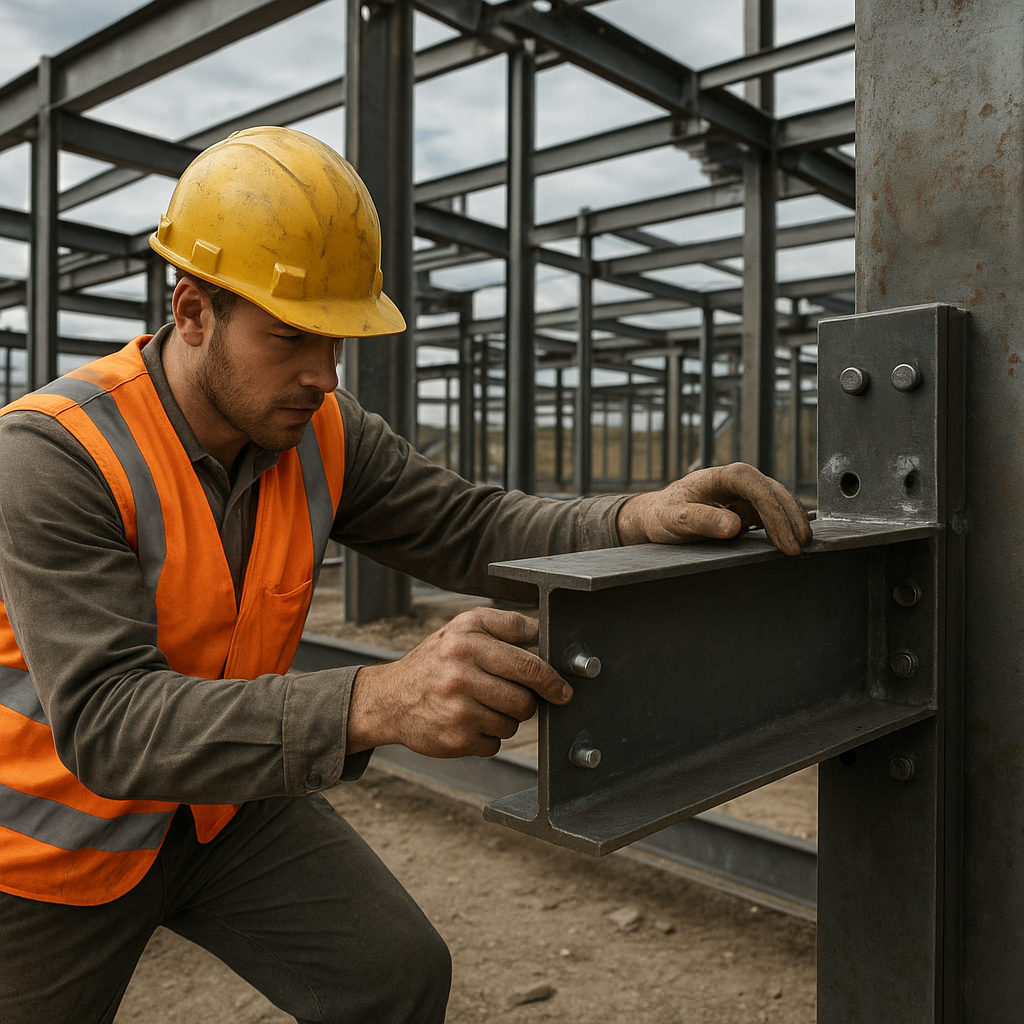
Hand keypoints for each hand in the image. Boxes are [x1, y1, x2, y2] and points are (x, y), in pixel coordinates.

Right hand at [347, 607, 571, 757]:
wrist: (389, 698)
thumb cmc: (436, 660)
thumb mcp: (464, 627)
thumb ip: (507, 625)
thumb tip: (549, 633)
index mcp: (467, 640)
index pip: (527, 663)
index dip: (551, 679)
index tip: (563, 689)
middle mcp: (460, 672)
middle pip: (525, 698)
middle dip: (525, 700)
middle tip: (510, 695)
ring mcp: (457, 708)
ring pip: (513, 723)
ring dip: (505, 718)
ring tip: (480, 705)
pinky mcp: (455, 739)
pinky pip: (496, 743)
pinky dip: (488, 737)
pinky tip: (468, 722)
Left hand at [616, 462, 811, 555]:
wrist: (657, 515)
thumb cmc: (663, 514)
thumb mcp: (676, 519)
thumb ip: (702, 520)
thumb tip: (733, 526)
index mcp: (724, 476)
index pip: (759, 489)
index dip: (776, 514)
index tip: (785, 539)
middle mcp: (739, 480)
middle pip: (774, 494)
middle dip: (790, 519)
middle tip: (799, 548)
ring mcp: (745, 493)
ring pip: (778, 502)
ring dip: (792, 522)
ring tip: (801, 547)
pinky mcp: (747, 507)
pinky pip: (772, 514)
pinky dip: (784, 525)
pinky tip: (791, 541)